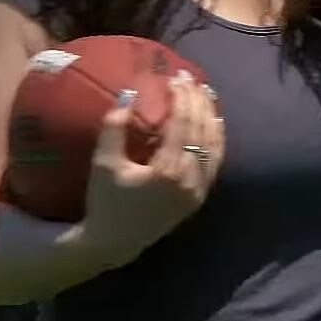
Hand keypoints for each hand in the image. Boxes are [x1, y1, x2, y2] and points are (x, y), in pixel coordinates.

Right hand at [76, 74, 224, 267]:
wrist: (113, 243)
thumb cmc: (105, 202)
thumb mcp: (103, 163)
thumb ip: (114, 127)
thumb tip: (128, 94)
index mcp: (167, 171)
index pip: (181, 125)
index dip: (181, 98)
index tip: (176, 78)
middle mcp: (189, 180)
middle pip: (200, 131)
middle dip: (197, 102)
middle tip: (190, 79)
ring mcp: (198, 190)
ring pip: (213, 146)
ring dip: (210, 117)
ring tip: (205, 93)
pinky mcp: (199, 197)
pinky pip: (214, 162)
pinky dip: (216, 139)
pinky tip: (214, 122)